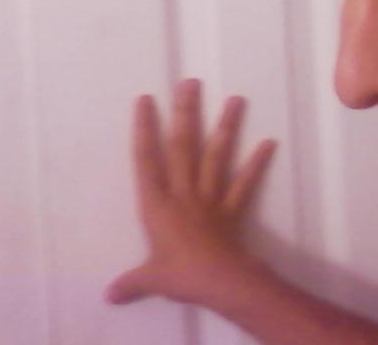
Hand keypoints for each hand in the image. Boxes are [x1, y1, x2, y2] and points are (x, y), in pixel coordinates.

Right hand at [106, 78, 277, 308]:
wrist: (219, 281)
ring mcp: (210, 198)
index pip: (147, 160)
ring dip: (226, 127)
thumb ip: (131, 282)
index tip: (146, 99)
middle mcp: (183, 193)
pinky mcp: (232, 209)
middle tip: (190, 82)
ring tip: (237, 99)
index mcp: (157, 205)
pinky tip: (269, 142)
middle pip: (183, 147)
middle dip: (186, 113)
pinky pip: (245, 183)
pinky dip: (256, 164)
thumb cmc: (179, 275)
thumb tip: (108, 296)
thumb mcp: (149, 279)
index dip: (145, 129)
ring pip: (216, 156)